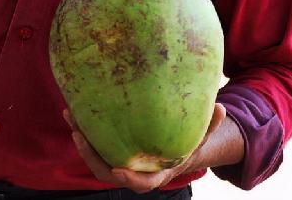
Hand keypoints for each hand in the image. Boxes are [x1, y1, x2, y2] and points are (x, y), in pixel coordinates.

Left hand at [63, 104, 227, 192]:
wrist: (173, 147)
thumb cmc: (187, 144)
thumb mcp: (199, 138)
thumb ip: (208, 127)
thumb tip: (221, 108)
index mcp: (156, 173)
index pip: (141, 183)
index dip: (129, 178)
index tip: (117, 170)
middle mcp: (134, 170)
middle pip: (107, 170)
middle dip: (90, 154)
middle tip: (79, 134)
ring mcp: (119, 161)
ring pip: (95, 156)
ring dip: (81, 139)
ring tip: (71, 115)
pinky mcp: (110, 150)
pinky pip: (94, 144)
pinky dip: (83, 129)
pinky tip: (75, 109)